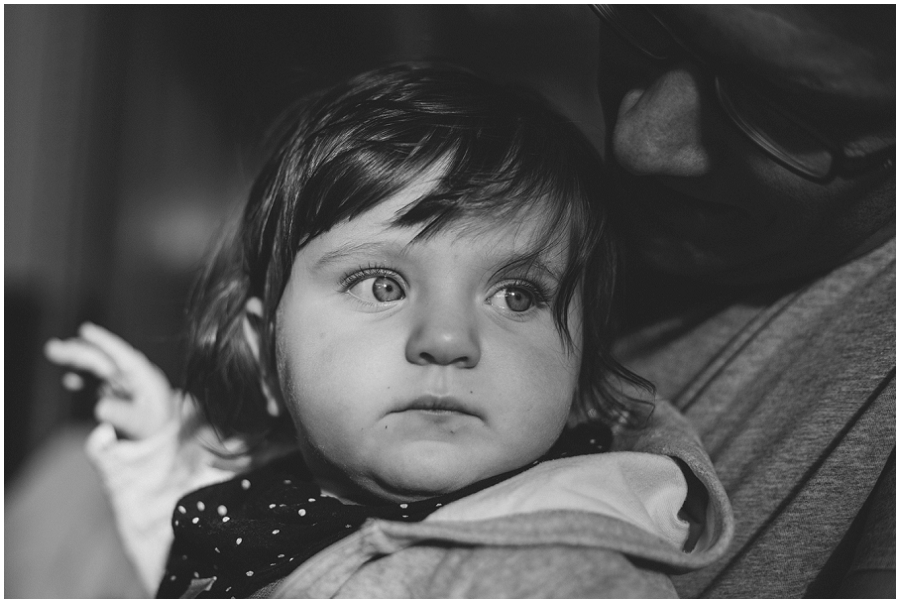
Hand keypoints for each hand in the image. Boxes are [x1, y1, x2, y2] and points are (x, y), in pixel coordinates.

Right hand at [44, 322, 177, 439]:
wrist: (160, 434)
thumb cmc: (154, 425)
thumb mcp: (140, 423)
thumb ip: (121, 415)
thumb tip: (100, 408)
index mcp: (143, 376)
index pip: (122, 354)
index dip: (104, 341)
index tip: (85, 330)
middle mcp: (132, 375)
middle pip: (103, 359)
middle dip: (78, 352)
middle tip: (52, 348)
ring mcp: (122, 382)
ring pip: (97, 366)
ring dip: (76, 360)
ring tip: (54, 352)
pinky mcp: (115, 391)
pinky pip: (96, 380)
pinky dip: (82, 378)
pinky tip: (69, 379)